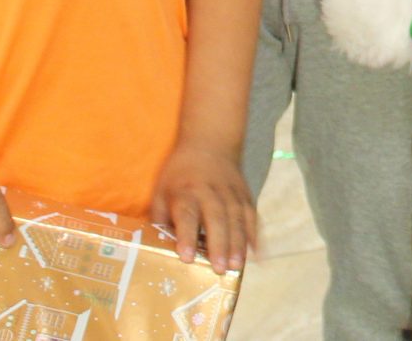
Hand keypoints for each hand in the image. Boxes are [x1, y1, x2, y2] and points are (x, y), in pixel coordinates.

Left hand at [150, 141, 257, 271]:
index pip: (186, 214)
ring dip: (238, 243)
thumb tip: (156, 248)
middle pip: (216, 217)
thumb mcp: (161, 191)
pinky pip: (252, 215)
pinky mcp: (245, 194)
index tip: (186, 257)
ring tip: (236, 266)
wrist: (210, 143)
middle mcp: (210, 191)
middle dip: (219, 244)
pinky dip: (254, 234)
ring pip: (236, 218)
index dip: (186, 235)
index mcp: (185, 191)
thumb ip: (160, 219)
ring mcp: (231, 192)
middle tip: (219, 268)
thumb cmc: (180, 175)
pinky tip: (256, 254)